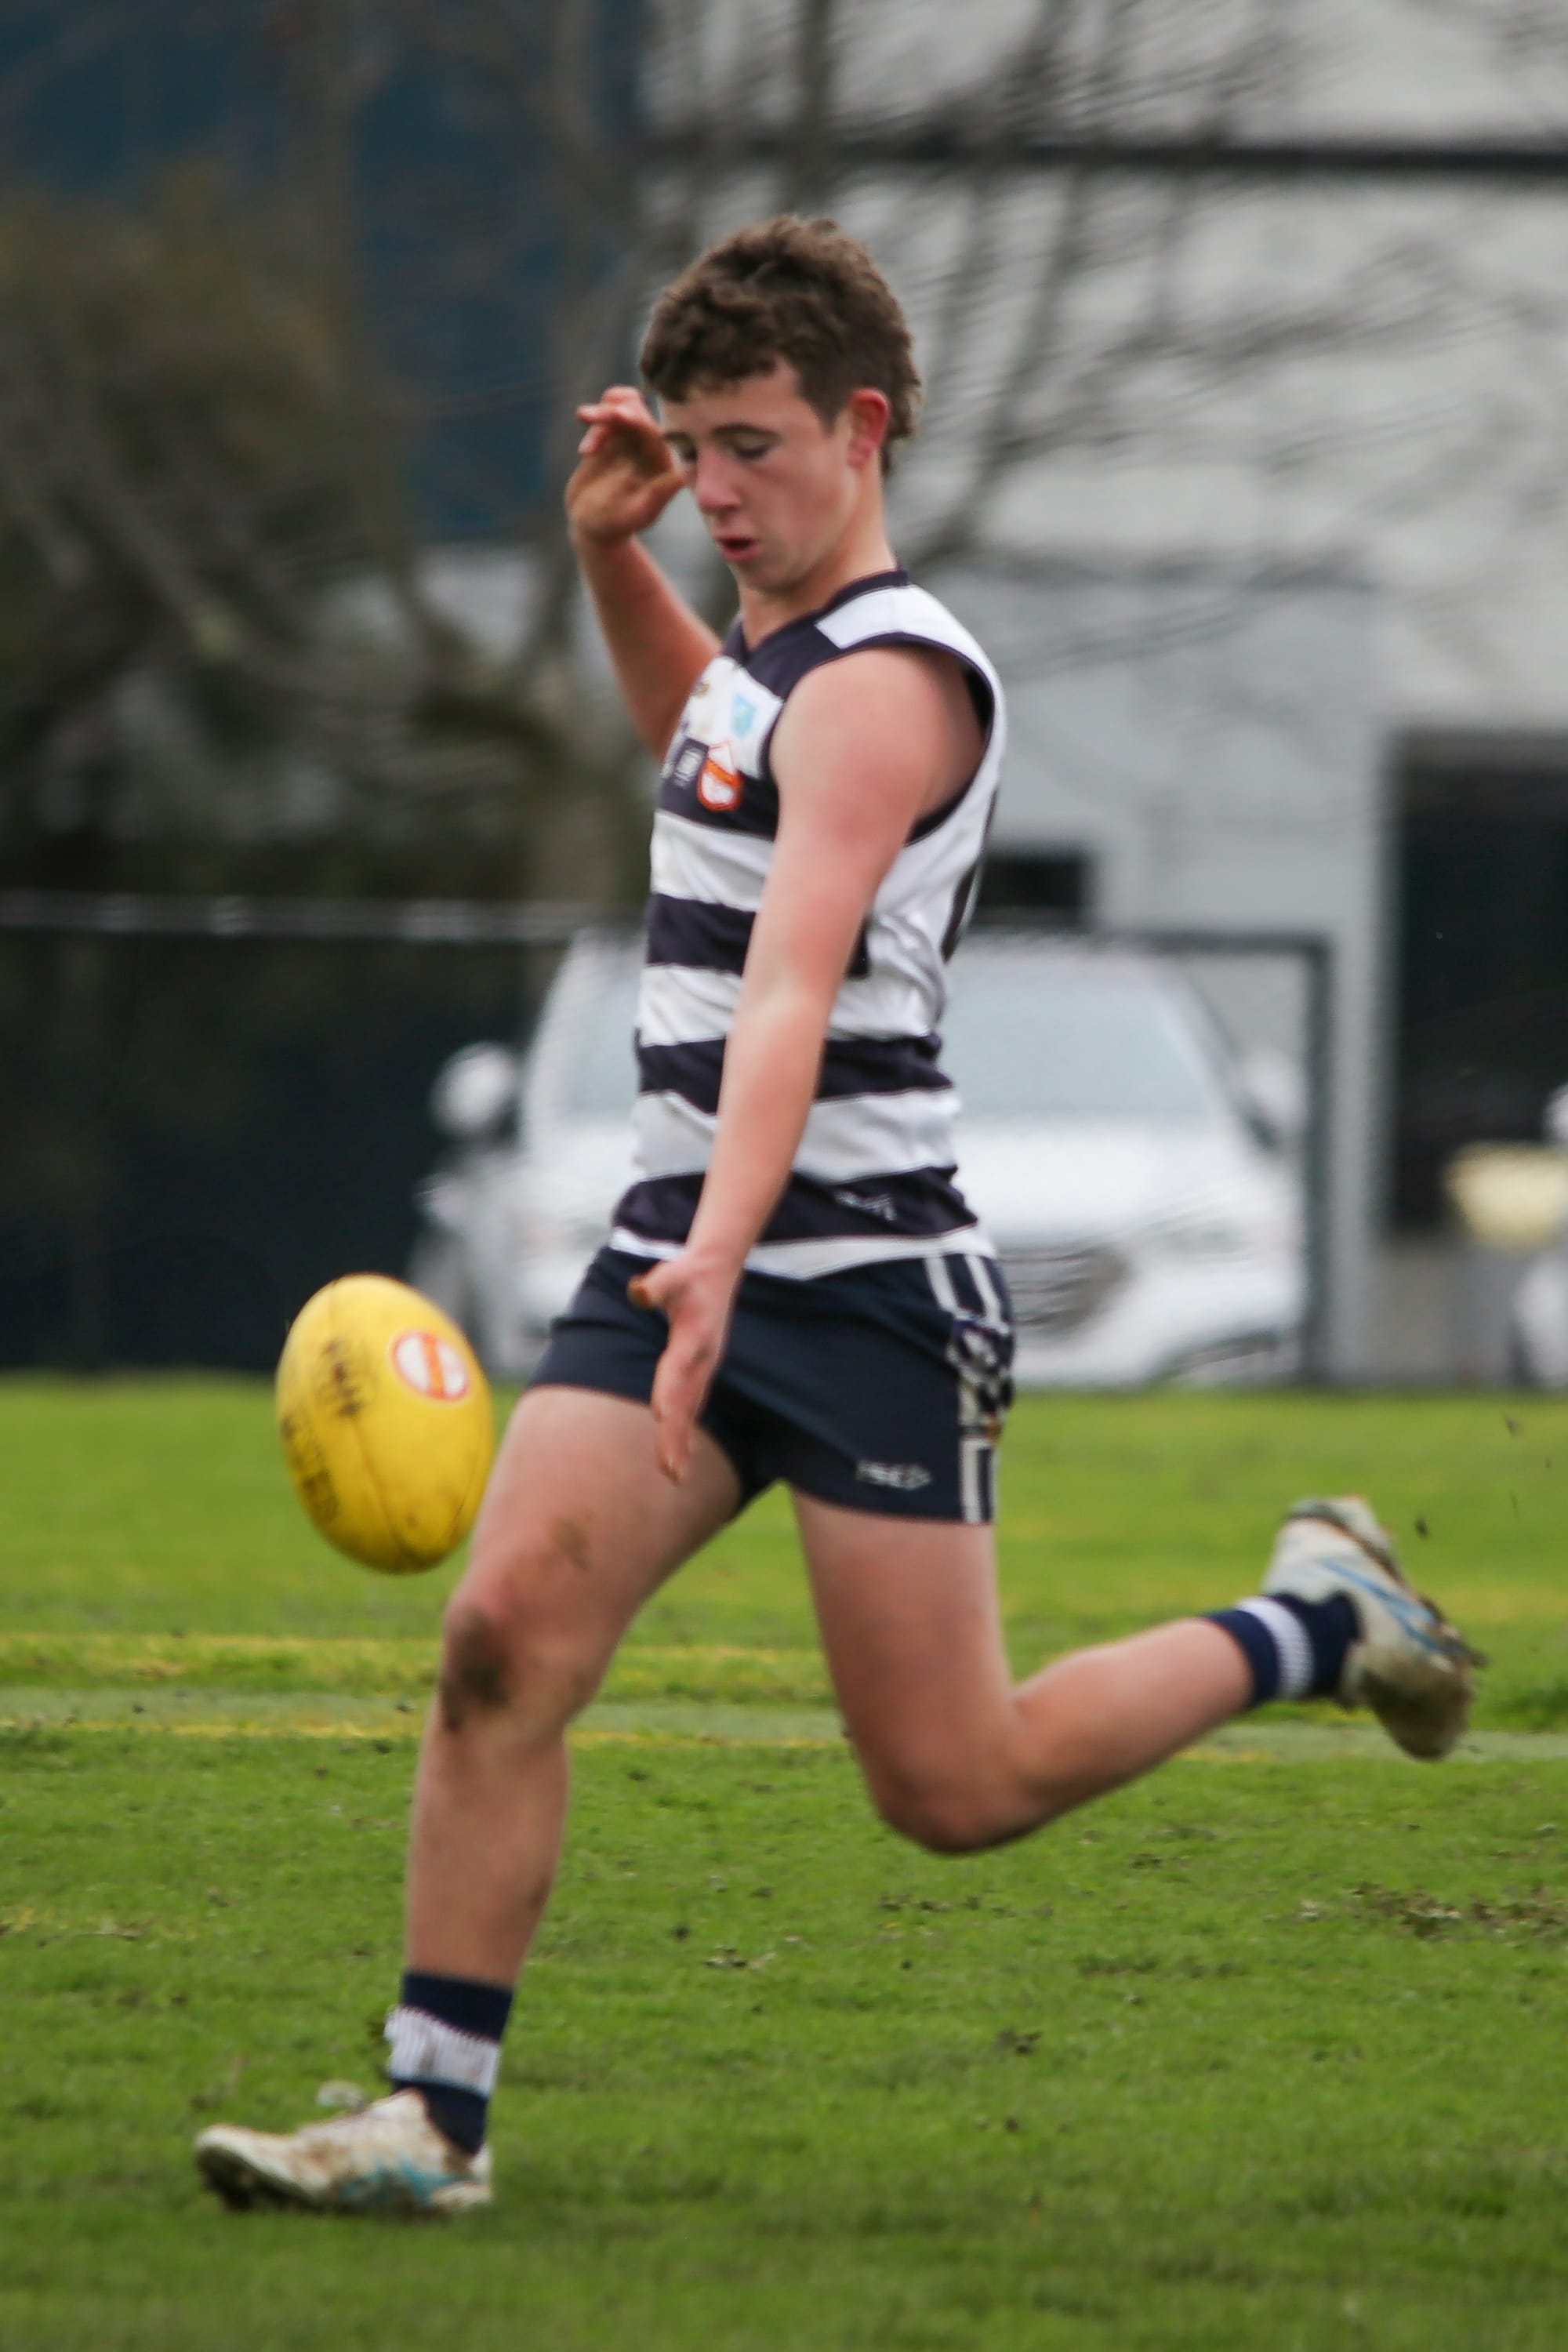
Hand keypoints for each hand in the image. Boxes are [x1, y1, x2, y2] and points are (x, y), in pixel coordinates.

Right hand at [566, 385, 682, 546]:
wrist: (589, 525)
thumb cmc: (614, 525)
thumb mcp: (636, 513)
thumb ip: (659, 494)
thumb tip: (683, 477)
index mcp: (662, 465)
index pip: (653, 433)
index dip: (636, 420)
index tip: (616, 414)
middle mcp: (649, 450)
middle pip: (638, 414)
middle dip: (612, 411)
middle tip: (584, 415)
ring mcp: (630, 442)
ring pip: (622, 408)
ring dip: (602, 410)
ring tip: (581, 416)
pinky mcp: (613, 438)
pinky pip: (608, 414)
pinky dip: (596, 418)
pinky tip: (583, 441)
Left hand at [627, 1250, 737, 1482]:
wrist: (718, 1272)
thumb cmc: (688, 1273)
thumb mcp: (672, 1273)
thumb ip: (656, 1285)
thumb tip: (638, 1292)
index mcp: (695, 1337)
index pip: (677, 1369)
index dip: (668, 1392)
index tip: (660, 1417)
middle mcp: (703, 1359)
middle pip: (686, 1402)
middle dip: (676, 1436)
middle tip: (667, 1470)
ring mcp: (705, 1368)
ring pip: (692, 1410)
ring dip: (682, 1443)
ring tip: (673, 1476)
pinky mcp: (702, 1372)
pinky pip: (694, 1407)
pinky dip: (686, 1432)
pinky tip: (679, 1456)